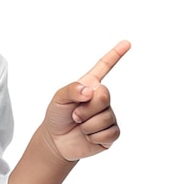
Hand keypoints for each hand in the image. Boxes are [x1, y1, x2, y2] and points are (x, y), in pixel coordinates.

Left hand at [42, 41, 130, 161]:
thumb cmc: (57, 116)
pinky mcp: (112, 132)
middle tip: (75, 115)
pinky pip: (109, 132)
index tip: (126, 42)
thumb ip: (71, 90)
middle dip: (86, 108)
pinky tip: (87, 136)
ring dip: (87, 124)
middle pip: (104, 95)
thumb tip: (90, 90)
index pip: (104, 67)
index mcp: (89, 85)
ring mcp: (108, 115)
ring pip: (105, 117)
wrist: (57, 141)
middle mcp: (101, 98)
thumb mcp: (58, 99)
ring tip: (79, 125)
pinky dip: (93, 136)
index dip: (115, 54)